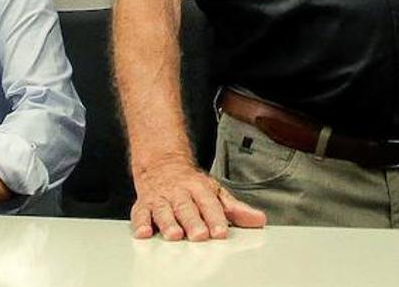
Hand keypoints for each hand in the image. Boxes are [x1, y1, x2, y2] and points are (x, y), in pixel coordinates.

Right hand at [130, 158, 265, 240]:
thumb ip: (235, 209)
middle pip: (187, 208)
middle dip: (193, 222)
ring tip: (175, 235)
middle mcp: (180, 193)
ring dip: (168, 223)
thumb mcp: (215, 192)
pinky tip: (144, 233)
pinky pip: (140, 214)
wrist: (162, 163)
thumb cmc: (190, 184)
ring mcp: (161, 198)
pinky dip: (140, 224)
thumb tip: (258, 220)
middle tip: (200, 236)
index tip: (221, 232)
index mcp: (199, 189)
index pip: (209, 203)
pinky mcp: (144, 205)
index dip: (216, 218)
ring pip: (164, 211)